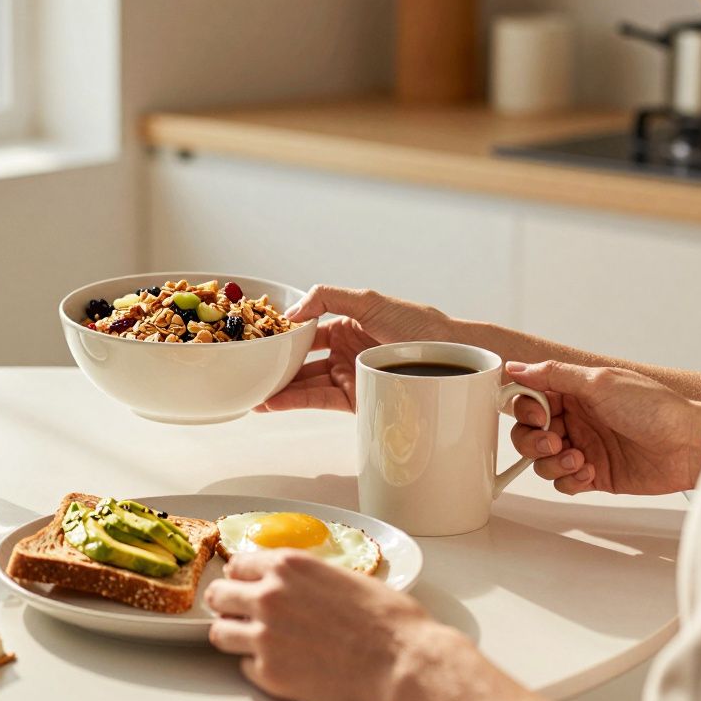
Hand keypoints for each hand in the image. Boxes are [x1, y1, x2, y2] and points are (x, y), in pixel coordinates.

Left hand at [206, 550, 550, 700]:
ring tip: (252, 641)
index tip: (244, 585)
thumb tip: (295, 584)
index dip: (242, 577)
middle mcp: (269, 595)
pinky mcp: (269, 672)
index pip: (238, 564)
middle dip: (228, 604)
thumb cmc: (388, 621)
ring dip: (234, 635)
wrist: (402, 661)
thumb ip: (307, 577)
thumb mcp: (343, 577)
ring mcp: (264, 635)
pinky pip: (244, 665)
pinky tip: (280, 664)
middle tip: (238, 613)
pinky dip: (257, 665)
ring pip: (220, 632)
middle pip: (219, 595)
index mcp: (289, 566)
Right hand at [256, 286, 451, 411]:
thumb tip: (292, 312)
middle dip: (275, 365)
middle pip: (300, 358)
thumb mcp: (369, 300)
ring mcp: (348, 375)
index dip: (282, 334)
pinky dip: (294, 401)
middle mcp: (344, 350)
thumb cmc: (418, 325)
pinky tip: (272, 403)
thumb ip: (327, 297)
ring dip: (279, 388)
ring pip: (305, 381)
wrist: (452, 358)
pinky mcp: (353, 399)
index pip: (306, 328)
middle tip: (248, 370)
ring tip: (253, 394)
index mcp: (347, 323)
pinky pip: (317, 399)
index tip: (258, 338)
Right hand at [506, 360, 700, 494]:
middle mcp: (575, 419)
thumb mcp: (599, 382)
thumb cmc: (653, 408)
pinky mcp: (593, 474)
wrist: (688, 444)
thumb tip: (516, 368)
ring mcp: (583, 447)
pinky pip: (562, 482)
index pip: (529, 399)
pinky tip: (591, 471)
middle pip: (528, 433)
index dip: (525, 409)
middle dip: (533, 441)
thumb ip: (554, 375)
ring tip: (578, 458)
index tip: (539, 415)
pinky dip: (570, 479)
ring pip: (541, 461)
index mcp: (574, 392)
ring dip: (553, 462)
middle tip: (555, 441)